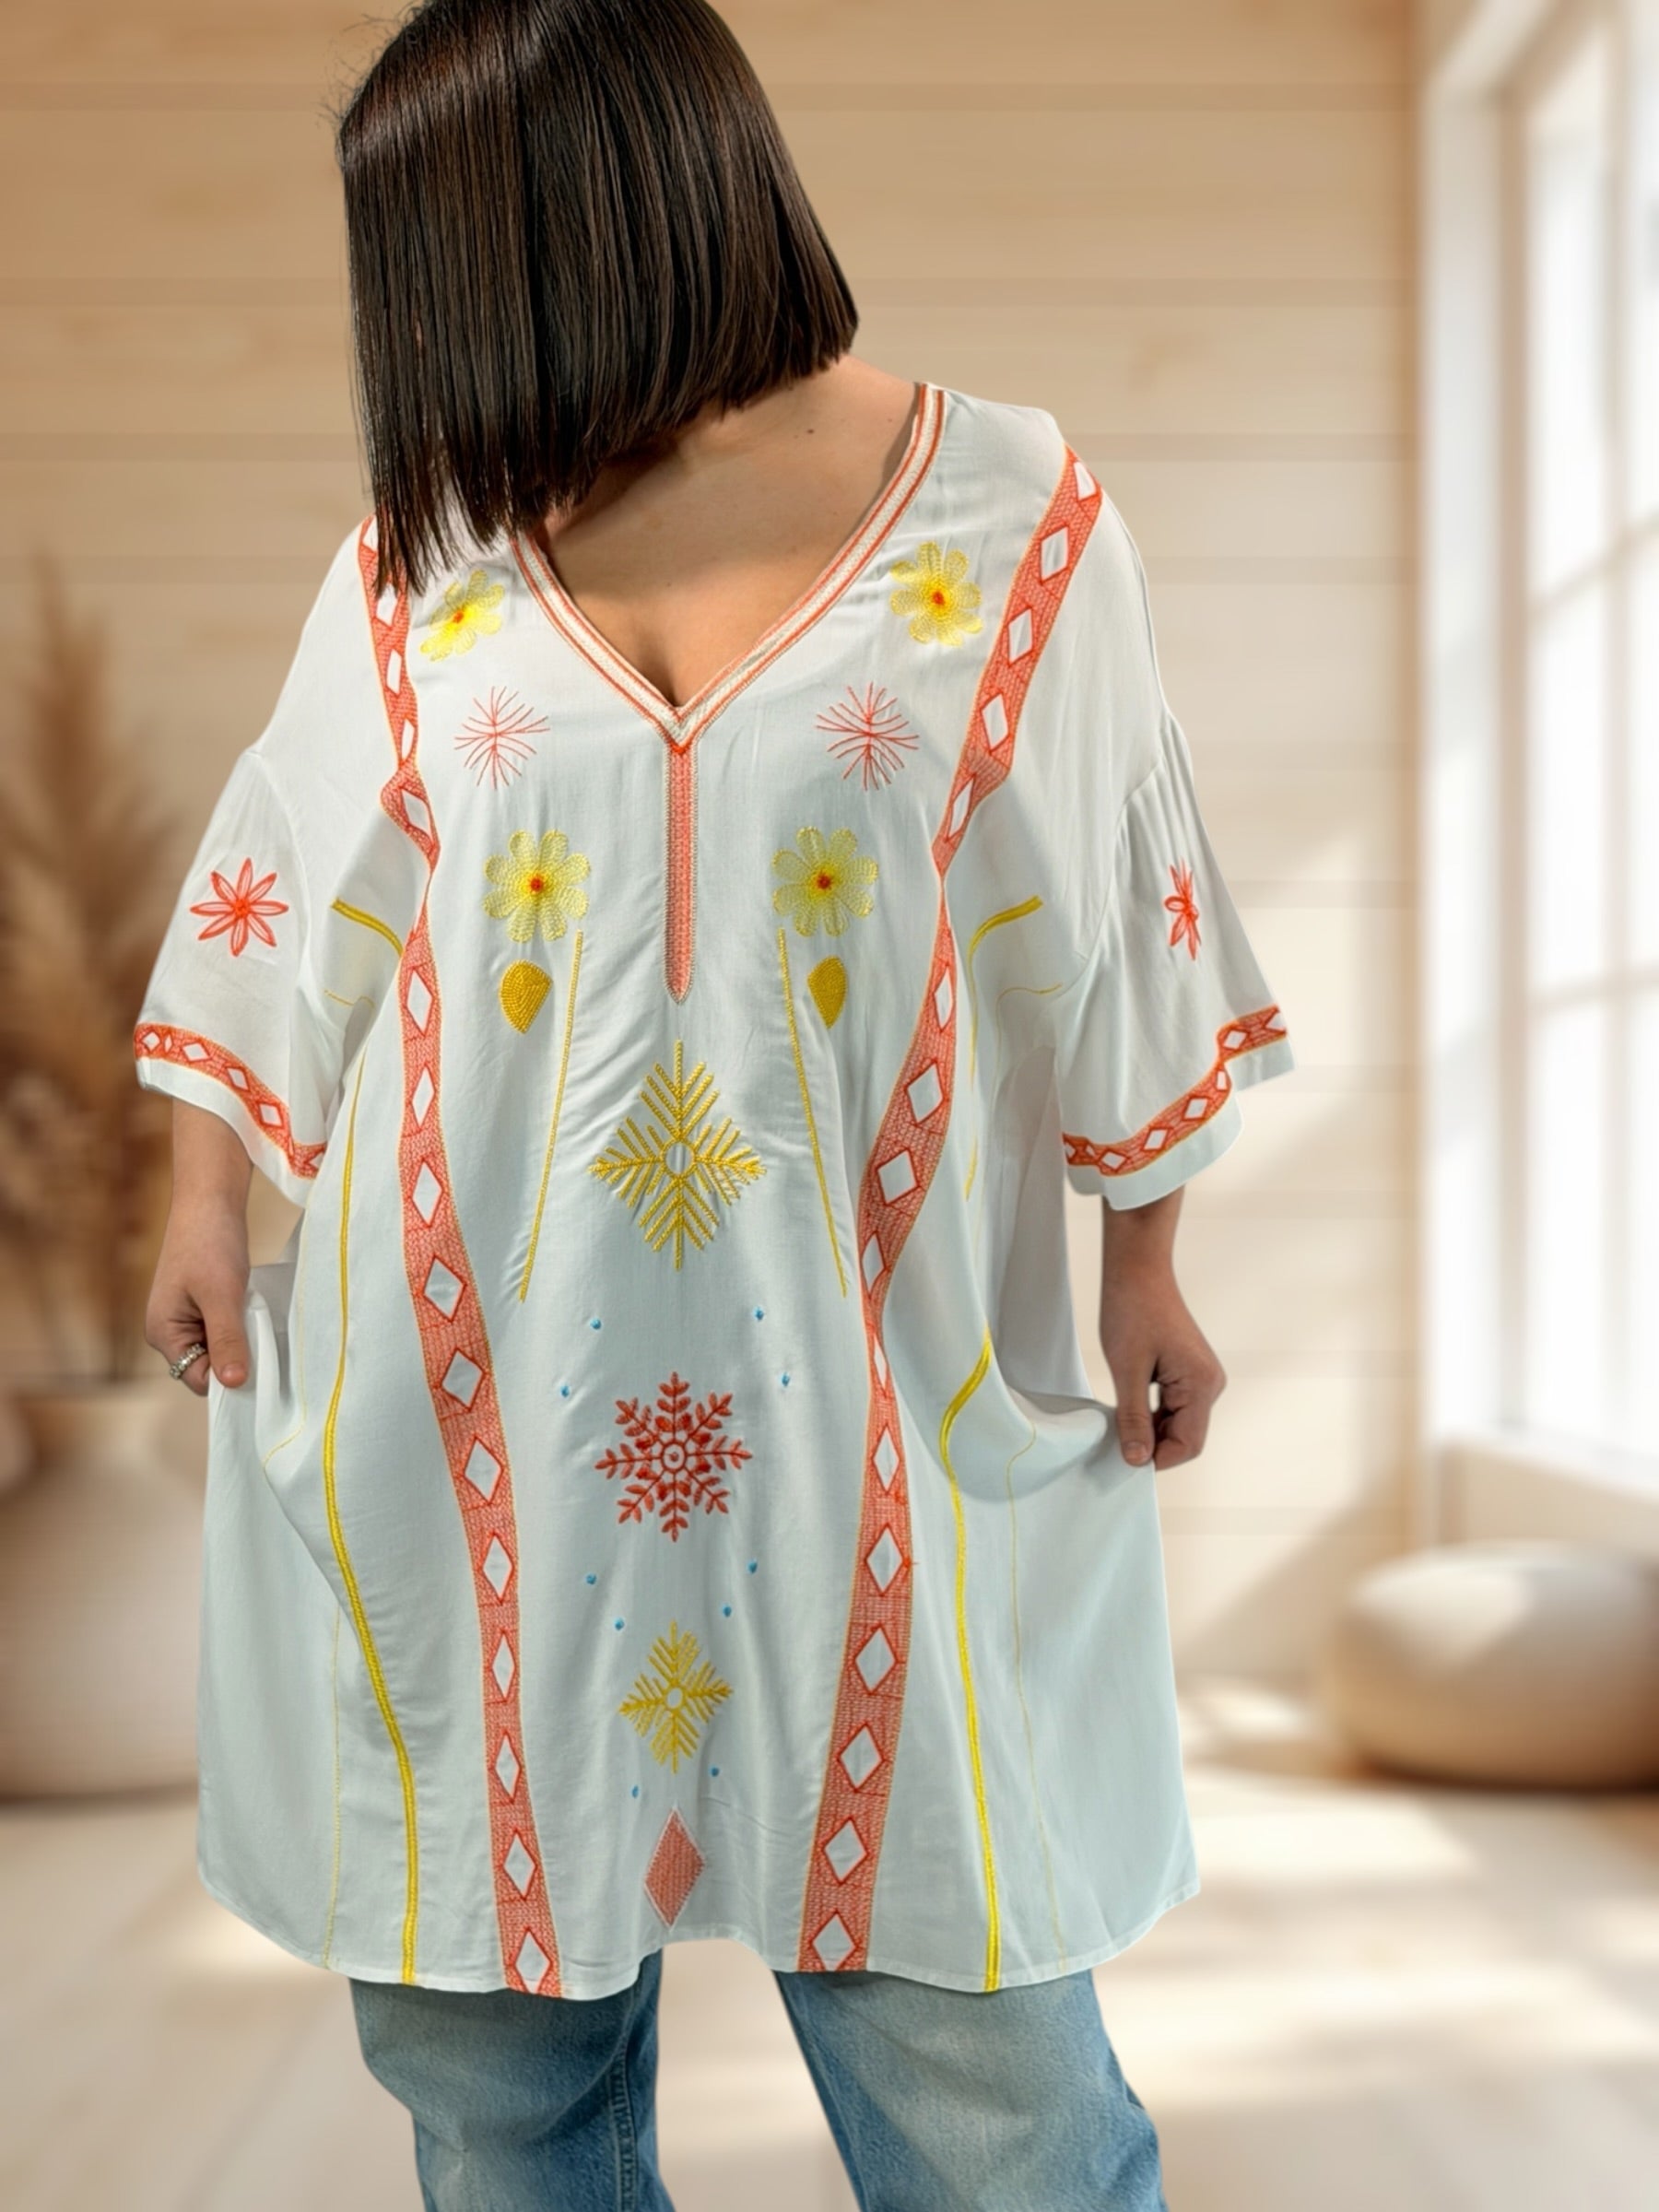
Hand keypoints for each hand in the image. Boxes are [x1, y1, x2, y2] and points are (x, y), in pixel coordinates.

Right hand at [144, 1101, 253, 1396]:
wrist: (210, 1199)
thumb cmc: (210, 1243)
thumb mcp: (222, 1295)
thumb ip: (227, 1340)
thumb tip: (234, 1383)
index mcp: (163, 1334)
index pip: (199, 1379)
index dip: (228, 1374)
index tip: (258, 1360)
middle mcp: (169, 1331)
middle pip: (209, 1366)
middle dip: (235, 1355)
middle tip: (257, 1330)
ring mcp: (185, 1318)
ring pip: (220, 1347)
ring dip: (240, 1337)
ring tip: (253, 1313)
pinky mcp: (201, 1305)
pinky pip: (224, 1329)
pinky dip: (240, 1322)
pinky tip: (251, 1306)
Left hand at [1097, 1190, 1225, 1470]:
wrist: (1137, 1270)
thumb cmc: (1132, 1311)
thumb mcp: (1127, 1371)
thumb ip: (1134, 1419)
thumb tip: (1136, 1460)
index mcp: (1202, 1385)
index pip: (1188, 1445)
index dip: (1157, 1459)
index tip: (1123, 1458)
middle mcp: (1210, 1384)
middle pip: (1184, 1437)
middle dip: (1151, 1444)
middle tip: (1114, 1439)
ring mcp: (1200, 1378)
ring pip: (1177, 1423)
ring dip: (1149, 1429)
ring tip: (1118, 1420)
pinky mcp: (1188, 1372)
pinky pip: (1173, 1407)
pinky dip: (1151, 1414)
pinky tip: (1127, 1408)